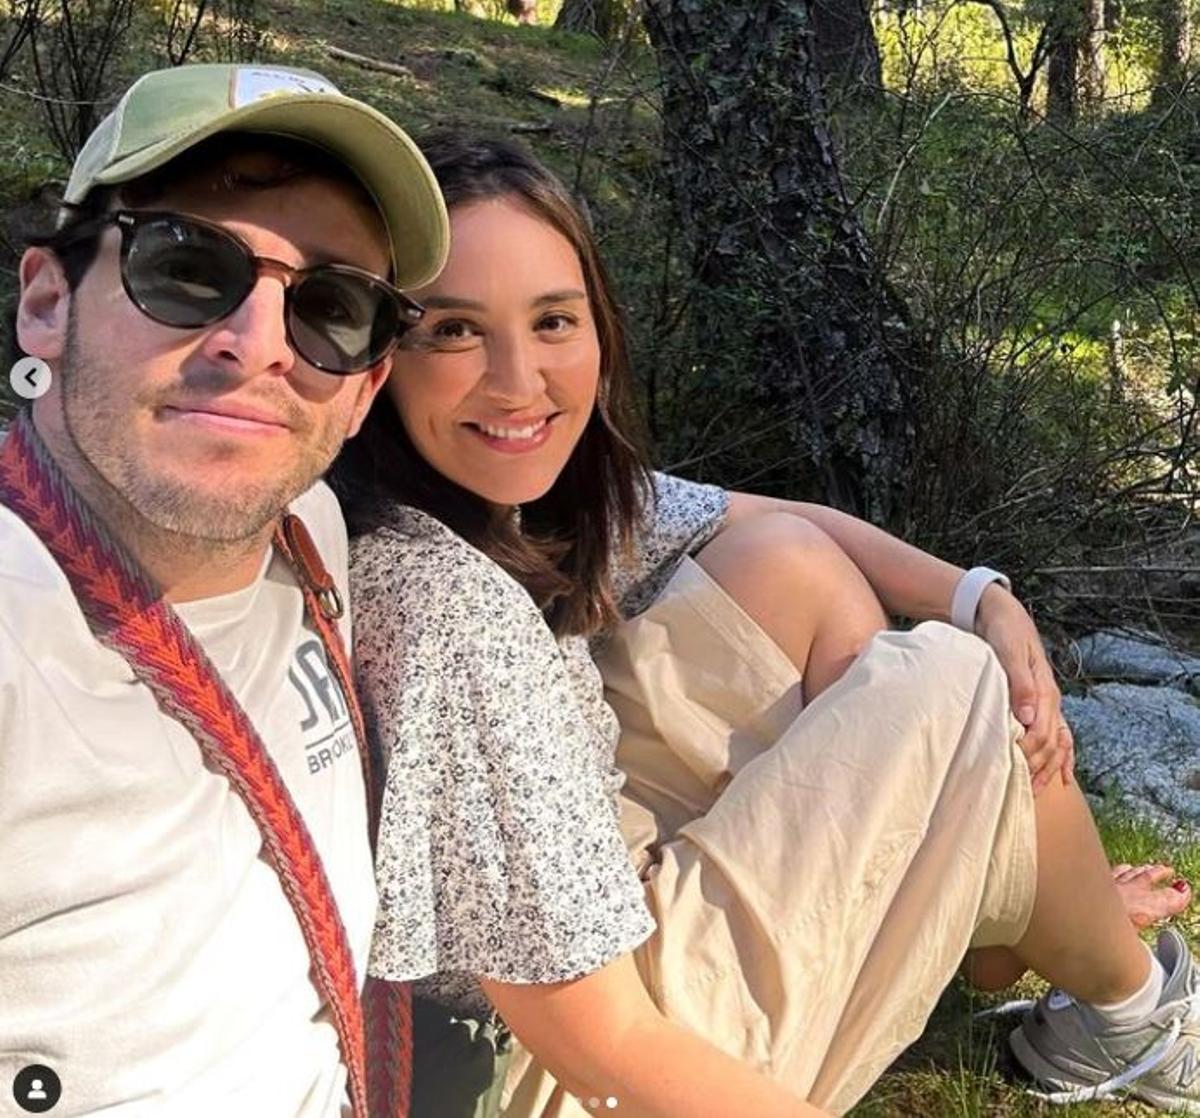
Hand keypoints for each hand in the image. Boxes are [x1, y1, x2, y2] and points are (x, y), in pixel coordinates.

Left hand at [974, 583, 1072, 793]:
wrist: (1000, 614)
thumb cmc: (1002, 631)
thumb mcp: (1008, 650)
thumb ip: (1019, 682)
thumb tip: (1029, 717)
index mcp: (1044, 690)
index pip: (1043, 732)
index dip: (1030, 753)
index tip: (1014, 770)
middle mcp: (1048, 699)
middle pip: (1050, 743)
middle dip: (1037, 767)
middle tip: (1018, 791)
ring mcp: (1045, 703)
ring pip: (1055, 743)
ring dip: (1046, 768)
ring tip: (1032, 792)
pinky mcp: (1035, 704)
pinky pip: (1055, 737)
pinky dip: (1059, 758)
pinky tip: (1058, 778)